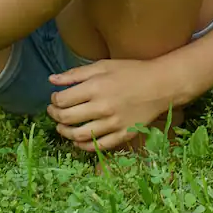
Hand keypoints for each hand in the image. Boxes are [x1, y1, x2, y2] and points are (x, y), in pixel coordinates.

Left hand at [46, 59, 172, 151]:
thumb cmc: (131, 71)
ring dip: (65, 133)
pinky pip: (98, 146)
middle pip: (67, 118)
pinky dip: (84, 146)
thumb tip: (52, 80)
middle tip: (53, 112)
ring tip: (62, 127)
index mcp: (95, 87)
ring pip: (79, 135)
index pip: (62, 100)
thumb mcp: (102, 66)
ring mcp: (113, 124)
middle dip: (55, 116)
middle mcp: (102, 107)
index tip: (55, 98)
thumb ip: (76, 74)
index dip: (54, 100)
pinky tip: (78, 140)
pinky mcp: (123, 135)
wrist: (160, 85)